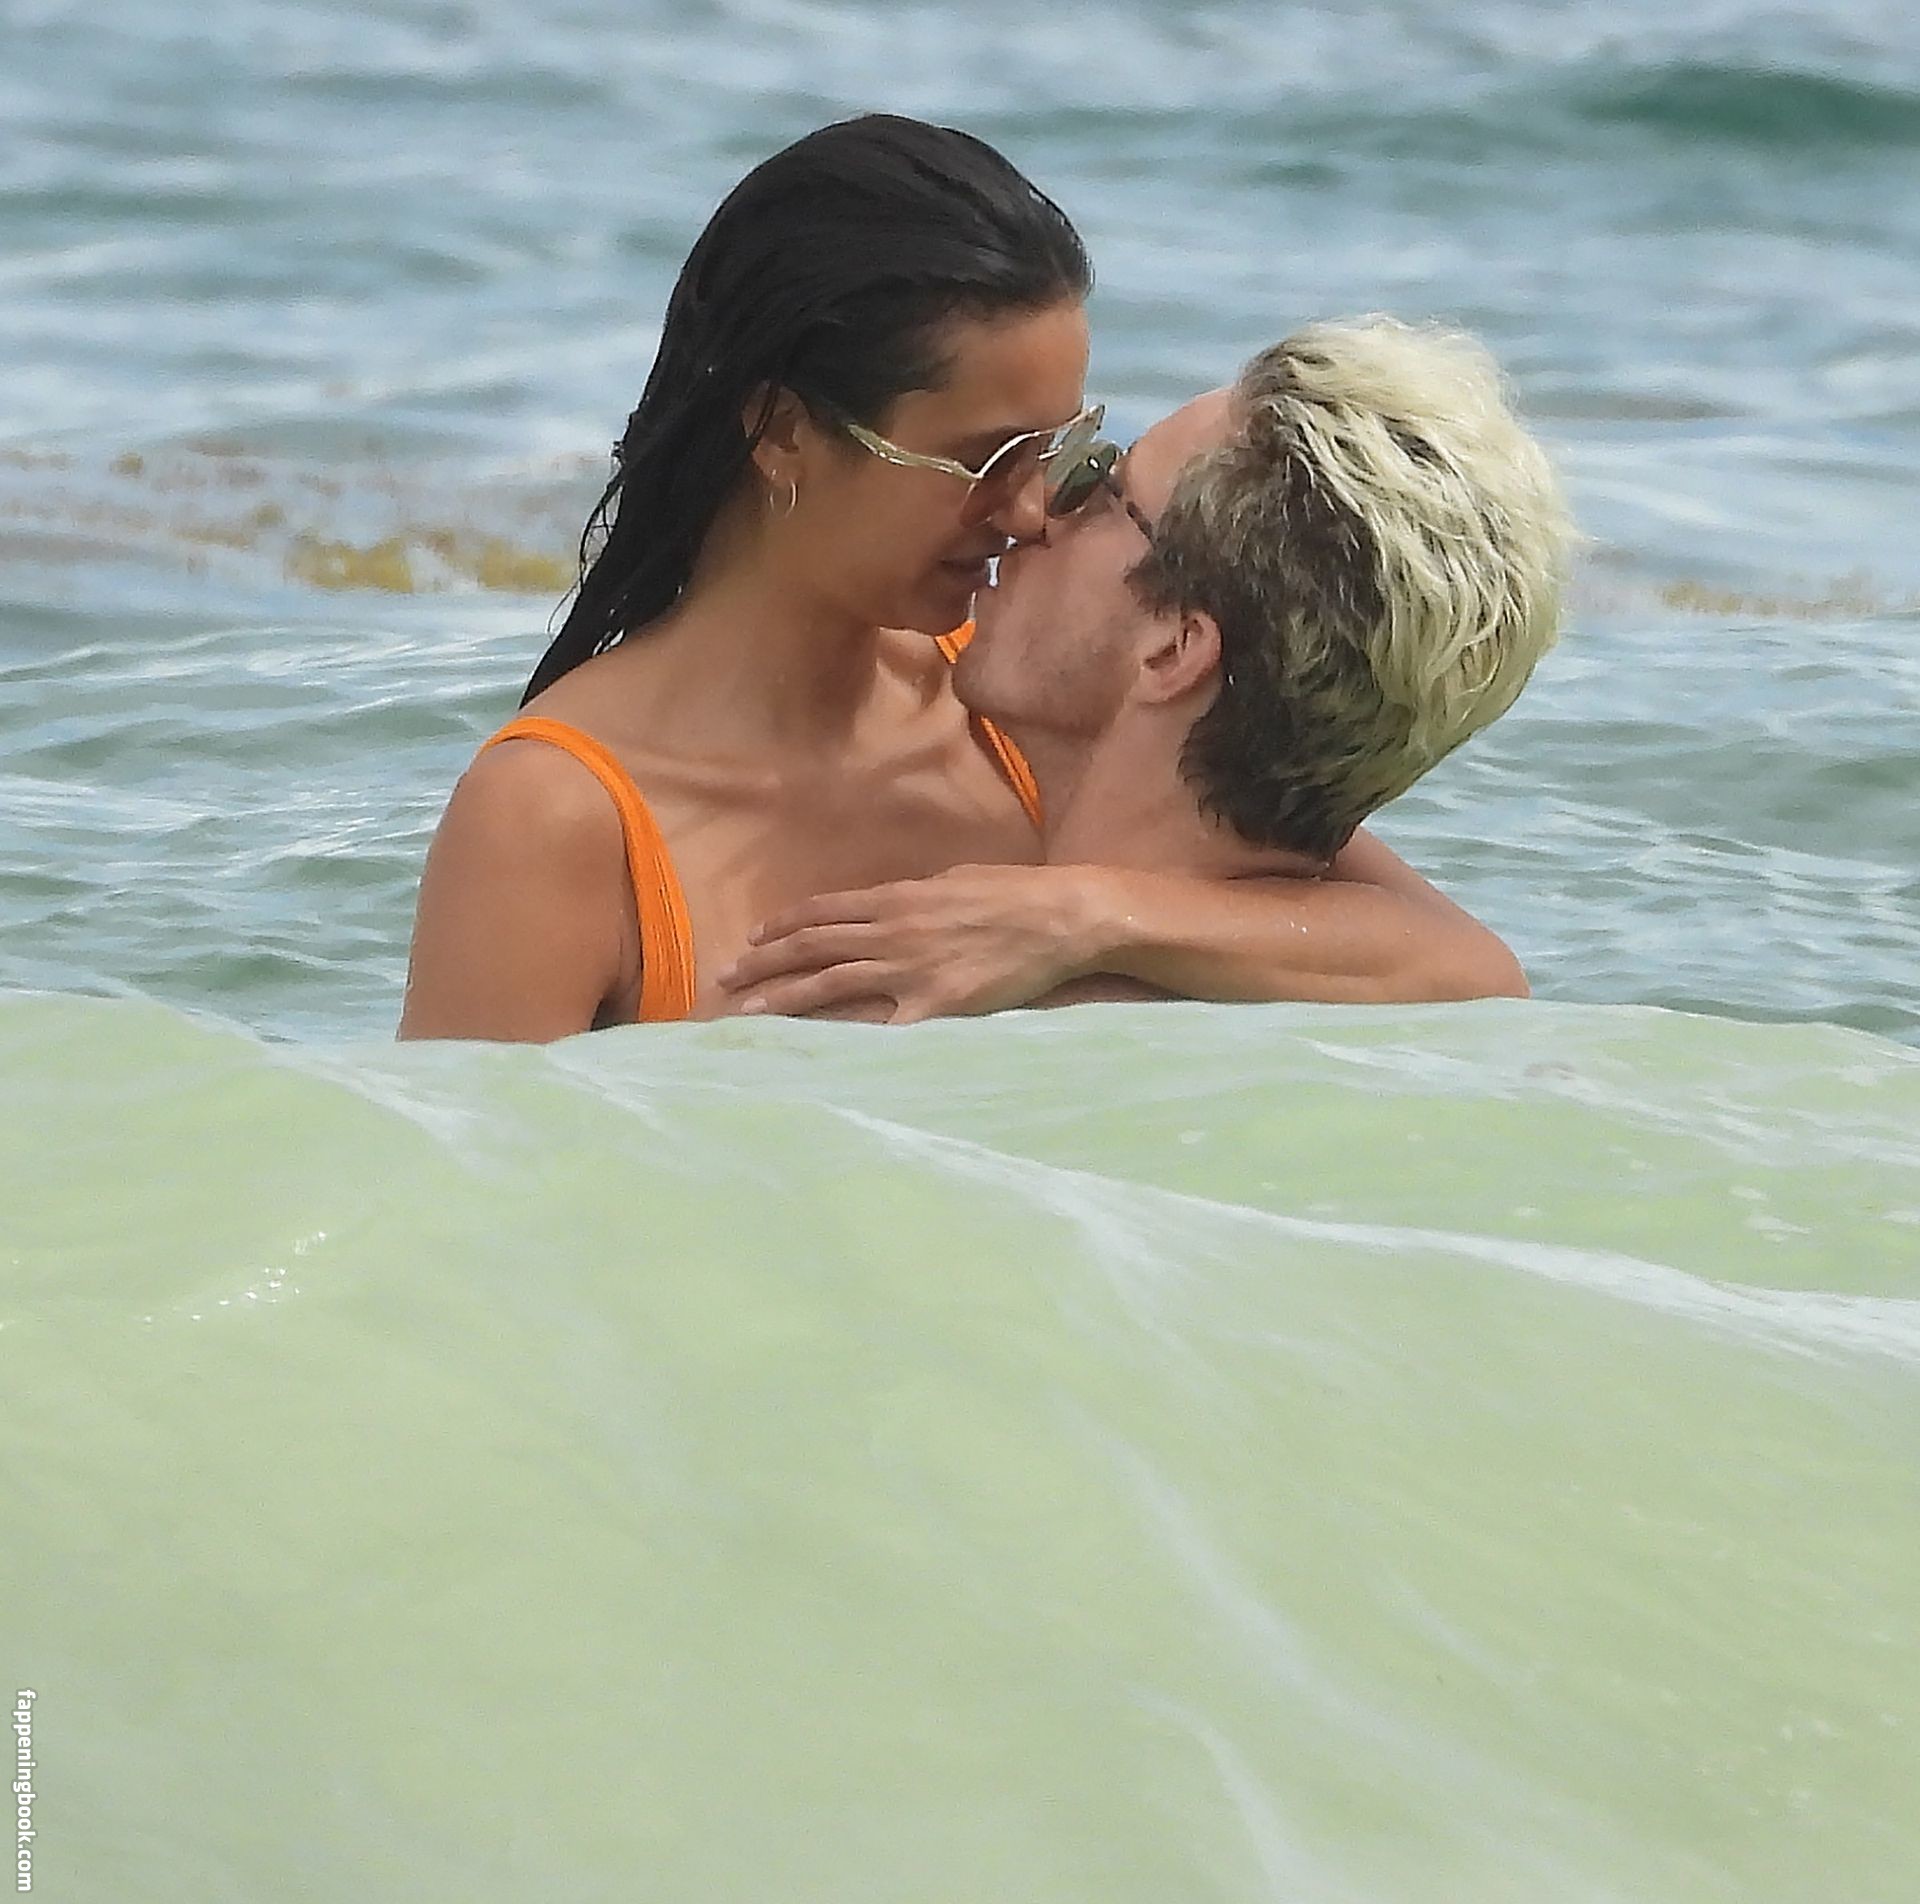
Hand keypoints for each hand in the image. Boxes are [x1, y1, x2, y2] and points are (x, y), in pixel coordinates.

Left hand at [717, 863, 1104, 1023]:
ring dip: (781, 998)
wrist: (1058, 918)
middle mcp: (890, 932)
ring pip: (828, 983)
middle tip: (724, 980)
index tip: (752, 939)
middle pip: (810, 947)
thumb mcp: (954, 881)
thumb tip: (895, 909)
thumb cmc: (1012, 894)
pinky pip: (883, 1028)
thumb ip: (916, 898)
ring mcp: (908, 971)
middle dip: (762, 964)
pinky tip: (817, 1059)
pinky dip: (848, 1042)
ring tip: (745, 1012)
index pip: (821, 913)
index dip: (782, 926)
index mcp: (895, 899)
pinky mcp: (934, 1006)